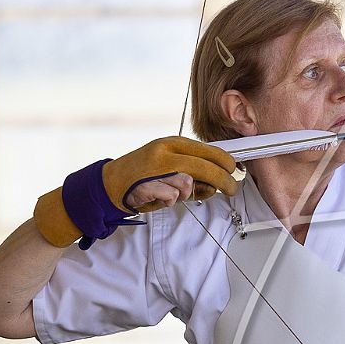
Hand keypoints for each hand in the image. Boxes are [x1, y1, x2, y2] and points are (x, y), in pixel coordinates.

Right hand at [106, 136, 238, 212]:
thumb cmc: (144, 174)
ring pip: (189, 184)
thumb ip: (193, 171)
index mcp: (172, 142)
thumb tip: (217, 183)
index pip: (208, 150)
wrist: (110, 183)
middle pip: (206, 166)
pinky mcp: (147, 184)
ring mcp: (155, 167)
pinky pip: (172, 197)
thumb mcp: (170, 164)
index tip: (234, 170)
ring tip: (174, 192)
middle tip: (231, 189)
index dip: (226, 161)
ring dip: (188, 193)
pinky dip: (169, 200)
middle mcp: (165, 151)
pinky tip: (158, 196)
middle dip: (224, 181)